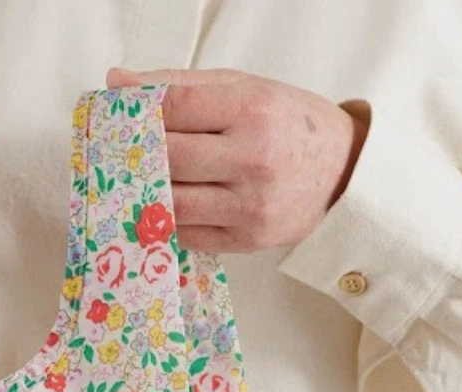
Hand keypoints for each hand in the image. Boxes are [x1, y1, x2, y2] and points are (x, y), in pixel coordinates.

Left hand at [106, 66, 368, 252]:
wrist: (343, 173)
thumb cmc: (288, 124)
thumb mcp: (245, 89)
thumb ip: (182, 85)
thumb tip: (118, 83)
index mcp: (252, 110)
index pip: (177, 106)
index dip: (140, 109)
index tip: (120, 112)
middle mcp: (253, 159)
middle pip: (170, 157)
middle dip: (138, 153)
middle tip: (119, 150)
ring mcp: (251, 205)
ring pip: (174, 202)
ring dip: (149, 192)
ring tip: (138, 179)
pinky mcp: (248, 239)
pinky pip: (190, 233)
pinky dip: (171, 219)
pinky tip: (167, 204)